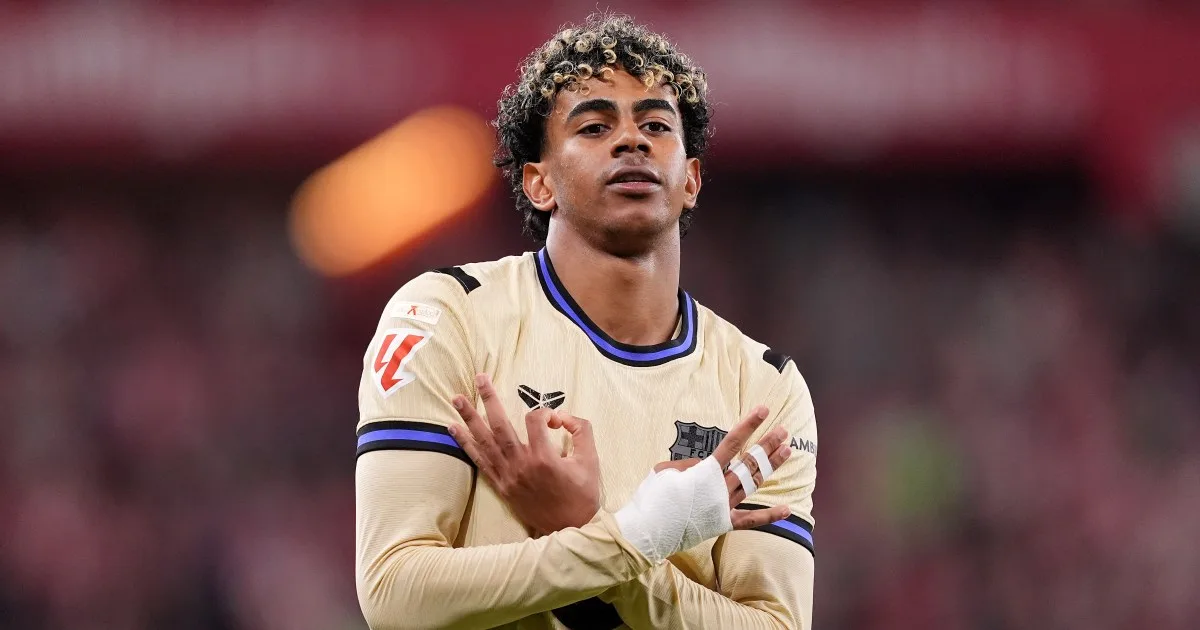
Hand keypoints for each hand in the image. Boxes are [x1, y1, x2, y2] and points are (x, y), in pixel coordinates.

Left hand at [447, 373, 600, 535]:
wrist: (570, 529)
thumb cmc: (582, 495)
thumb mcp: (591, 460)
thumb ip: (581, 431)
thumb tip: (563, 416)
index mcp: (544, 458)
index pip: (535, 421)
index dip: (545, 413)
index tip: (555, 420)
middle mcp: (521, 466)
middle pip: (500, 426)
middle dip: (489, 399)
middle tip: (479, 377)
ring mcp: (508, 477)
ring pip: (485, 442)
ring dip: (470, 418)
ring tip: (456, 398)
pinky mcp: (501, 486)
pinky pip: (480, 461)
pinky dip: (465, 444)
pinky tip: (453, 428)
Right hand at [653, 405, 791, 528]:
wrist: (648, 530)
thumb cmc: (652, 498)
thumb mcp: (664, 471)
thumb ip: (687, 465)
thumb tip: (702, 466)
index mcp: (705, 472)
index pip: (732, 443)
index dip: (749, 425)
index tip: (763, 411)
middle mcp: (720, 488)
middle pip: (749, 462)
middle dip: (767, 444)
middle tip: (783, 431)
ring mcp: (725, 507)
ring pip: (753, 482)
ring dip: (771, 465)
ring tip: (787, 451)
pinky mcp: (724, 524)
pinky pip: (750, 520)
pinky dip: (769, 516)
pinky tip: (787, 510)